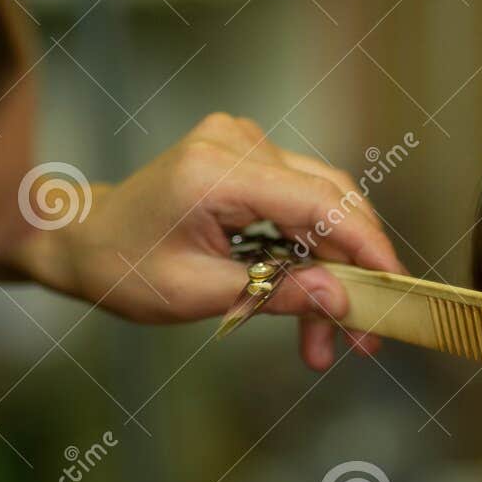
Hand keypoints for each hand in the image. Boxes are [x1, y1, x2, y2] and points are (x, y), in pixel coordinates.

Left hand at [2, 113, 405, 368]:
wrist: (85, 239)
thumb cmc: (124, 267)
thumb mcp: (198, 293)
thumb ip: (275, 293)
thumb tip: (341, 301)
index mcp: (215, 170)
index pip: (317, 202)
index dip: (366, 246)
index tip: (397, 288)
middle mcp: (236, 143)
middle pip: (328, 201)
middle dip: (354, 270)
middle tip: (365, 335)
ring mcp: (243, 143)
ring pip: (320, 207)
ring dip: (332, 271)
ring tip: (329, 339)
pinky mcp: (248, 156)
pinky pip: (300, 203)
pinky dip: (310, 253)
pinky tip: (310, 300)